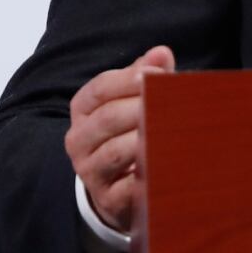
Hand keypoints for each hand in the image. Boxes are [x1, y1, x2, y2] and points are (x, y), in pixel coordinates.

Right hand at [65, 46, 174, 233]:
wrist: (115, 191)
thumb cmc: (127, 135)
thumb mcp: (131, 101)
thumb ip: (144, 76)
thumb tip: (162, 52)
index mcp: (82, 110)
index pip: (100, 88)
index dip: (129, 79)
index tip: (160, 74)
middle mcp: (78, 140)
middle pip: (107, 118)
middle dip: (142, 107)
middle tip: (173, 103)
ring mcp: (90, 171)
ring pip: (115, 151)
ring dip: (146, 139)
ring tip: (173, 131)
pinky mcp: (108, 200)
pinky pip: (127, 187)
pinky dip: (148, 174)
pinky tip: (168, 164)